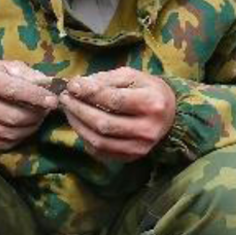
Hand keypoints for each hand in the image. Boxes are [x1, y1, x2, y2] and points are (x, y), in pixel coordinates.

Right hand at [0, 60, 59, 150]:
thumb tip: (48, 85)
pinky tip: (23, 129)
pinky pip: (1, 144)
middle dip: (36, 116)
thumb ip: (27, 74)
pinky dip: (17, 138)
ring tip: (37, 119)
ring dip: (29, 129)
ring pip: (9, 133)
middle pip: (13, 117)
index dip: (36, 97)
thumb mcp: (4, 67)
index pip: (12, 90)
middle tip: (46, 111)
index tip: (53, 101)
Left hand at [59, 68, 175, 161]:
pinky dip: (85, 137)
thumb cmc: (148, 91)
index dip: (89, 93)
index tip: (71, 85)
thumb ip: (105, 79)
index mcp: (152, 104)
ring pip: (99, 141)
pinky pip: (100, 151)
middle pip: (104, 123)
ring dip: (77, 125)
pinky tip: (79, 124)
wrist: (170, 116)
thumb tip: (77, 85)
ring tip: (68, 110)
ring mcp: (139, 148)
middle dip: (79, 109)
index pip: (114, 100)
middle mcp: (147, 130)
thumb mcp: (132, 76)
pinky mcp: (130, 158)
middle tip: (65, 98)